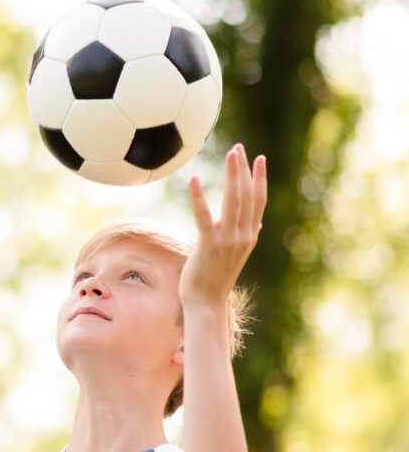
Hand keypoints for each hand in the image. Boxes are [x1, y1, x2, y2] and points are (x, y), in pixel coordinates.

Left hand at [182, 144, 265, 307]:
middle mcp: (243, 236)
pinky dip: (198, 196)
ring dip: (232, 175)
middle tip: (238, 148)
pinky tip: (193, 179)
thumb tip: (257, 224)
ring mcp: (227, 240)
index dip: (259, 178)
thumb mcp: (235, 254)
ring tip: (230, 154)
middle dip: (243, 170)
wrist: (206, 303)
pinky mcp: (208, 245)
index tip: (259, 158)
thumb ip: (246, 236)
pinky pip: (203, 216)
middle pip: (247, 195)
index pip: (258, 201)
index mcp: (250, 236)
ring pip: (233, 201)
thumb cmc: (215, 278)